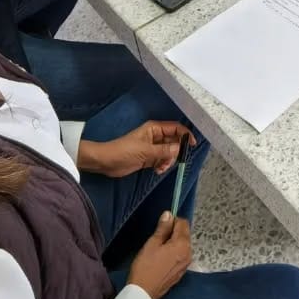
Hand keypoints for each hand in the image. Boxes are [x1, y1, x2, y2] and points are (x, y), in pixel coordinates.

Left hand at [80, 121, 195, 177]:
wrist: (106, 162)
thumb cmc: (124, 151)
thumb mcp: (146, 151)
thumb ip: (164, 150)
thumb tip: (179, 149)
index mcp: (154, 129)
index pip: (175, 128)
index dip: (185, 134)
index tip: (192, 145)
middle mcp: (155, 137)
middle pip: (174, 141)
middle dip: (175, 152)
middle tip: (172, 161)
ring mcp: (152, 148)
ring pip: (169, 153)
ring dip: (168, 161)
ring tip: (161, 168)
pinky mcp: (149, 158)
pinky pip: (162, 161)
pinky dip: (162, 166)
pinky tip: (157, 170)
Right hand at [127, 212, 191, 298]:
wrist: (143, 293)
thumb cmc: (145, 266)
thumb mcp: (152, 244)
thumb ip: (163, 228)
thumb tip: (169, 214)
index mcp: (183, 244)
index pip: (183, 223)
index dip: (173, 220)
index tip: (161, 225)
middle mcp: (189, 253)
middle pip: (185, 234)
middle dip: (174, 231)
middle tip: (158, 236)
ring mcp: (186, 264)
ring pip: (183, 245)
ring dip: (174, 242)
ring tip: (159, 247)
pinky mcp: (181, 272)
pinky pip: (181, 255)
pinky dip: (174, 252)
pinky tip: (162, 257)